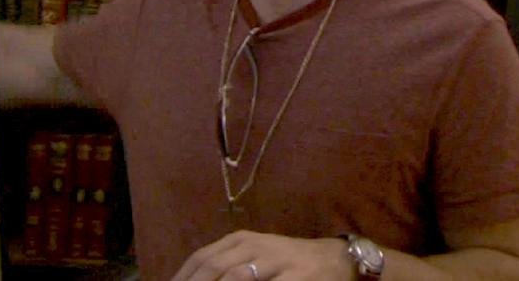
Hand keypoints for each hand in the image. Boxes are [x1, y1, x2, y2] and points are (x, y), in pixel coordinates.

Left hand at [171, 231, 352, 280]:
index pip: (202, 258)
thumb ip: (227, 268)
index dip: (182, 277)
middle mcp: (256, 246)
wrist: (336, 258)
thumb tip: (193, 279)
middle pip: (214, 268)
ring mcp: (277, 260)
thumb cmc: (289, 261)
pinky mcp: (296, 276)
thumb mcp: (256, 257)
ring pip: (237, 278)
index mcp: (242, 241)